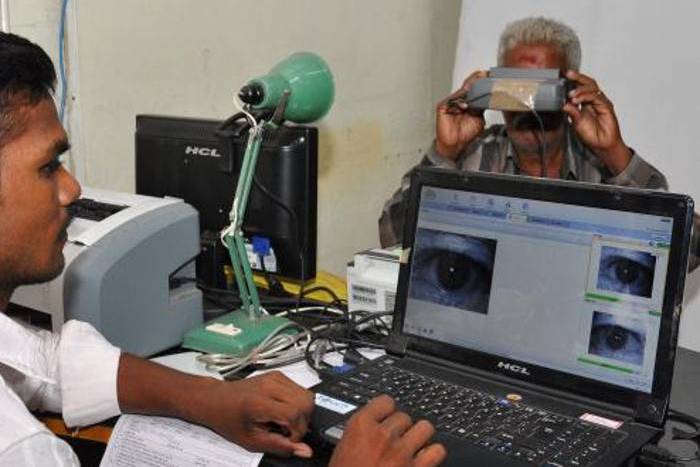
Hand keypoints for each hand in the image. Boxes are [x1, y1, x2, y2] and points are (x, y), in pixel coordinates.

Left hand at [191, 371, 314, 457]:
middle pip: (306, 402)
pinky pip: (299, 389)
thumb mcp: (251, 440)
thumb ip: (279, 446)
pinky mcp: (278, 375)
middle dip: (303, 421)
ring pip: (307, 395)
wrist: (216, 399)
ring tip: (284, 420)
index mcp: (260, 402)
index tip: (288, 438)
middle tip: (287, 430)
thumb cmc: (228, 420)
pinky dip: (297, 403)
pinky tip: (282, 410)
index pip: (294, 413)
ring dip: (302, 412)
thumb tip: (305, 451)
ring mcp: (275, 377)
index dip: (297, 430)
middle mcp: (270, 385)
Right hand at [329, 395, 446, 466]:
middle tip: (396, 440)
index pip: (386, 401)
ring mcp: (403, 452)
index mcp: (361, 426)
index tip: (386, 417)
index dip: (387, 411)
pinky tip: (425, 459)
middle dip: (402, 428)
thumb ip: (359, 434)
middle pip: (405, 416)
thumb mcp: (341, 451)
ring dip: (419, 436)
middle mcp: (384, 435)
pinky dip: (433, 454)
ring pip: (425, 428)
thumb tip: (373, 428)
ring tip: (413, 446)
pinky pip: (437, 451)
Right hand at [435, 70, 487, 160]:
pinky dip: (458, 102)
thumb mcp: (479, 118)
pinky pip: (451, 100)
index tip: (489, 76)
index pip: (474, 88)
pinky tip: (464, 105)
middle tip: (484, 75)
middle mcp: (459, 100)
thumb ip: (481, 107)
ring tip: (476, 88)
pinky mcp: (443, 107)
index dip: (481, 82)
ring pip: (460, 92)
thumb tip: (487, 97)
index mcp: (468, 102)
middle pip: (467, 86)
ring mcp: (450, 103)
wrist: (455, 145)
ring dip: (468, 90)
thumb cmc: (465, 134)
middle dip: (476, 81)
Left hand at [563, 70, 631, 173]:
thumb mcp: (577, 124)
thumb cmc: (592, 135)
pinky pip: (597, 98)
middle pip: (589, 83)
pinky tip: (577, 101)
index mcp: (587, 103)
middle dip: (578, 77)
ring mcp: (601, 103)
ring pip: (593, 89)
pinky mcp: (607, 108)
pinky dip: (586, 97)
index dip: (575, 80)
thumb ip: (572, 113)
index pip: (582, 87)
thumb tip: (564, 104)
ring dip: (580, 89)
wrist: (603, 146)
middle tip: (569, 74)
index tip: (564, 75)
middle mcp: (595, 101)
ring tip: (571, 94)